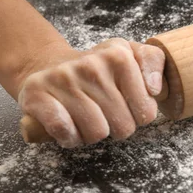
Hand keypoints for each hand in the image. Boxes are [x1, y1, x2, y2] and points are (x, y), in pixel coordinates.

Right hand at [17, 38, 164, 147]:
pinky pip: (64, 130)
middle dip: (117, 128)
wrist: (48, 65)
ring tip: (88, 120)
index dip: (139, 117)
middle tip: (107, 115)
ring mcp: (62, 78)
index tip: (129, 107)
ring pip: (96, 132)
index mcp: (119, 55)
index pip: (146, 111)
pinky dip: (70, 137)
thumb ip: (153, 62)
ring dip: (92, 134)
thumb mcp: (131, 55)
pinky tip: (70, 128)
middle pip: (123, 126)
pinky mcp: (37, 94)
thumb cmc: (97, 68)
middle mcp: (91, 64)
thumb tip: (155, 89)